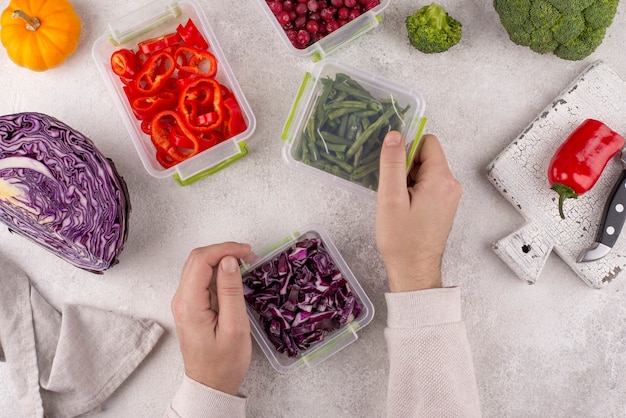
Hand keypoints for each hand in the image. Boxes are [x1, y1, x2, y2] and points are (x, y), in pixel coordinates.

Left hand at [171, 242, 251, 395]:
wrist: (210, 385)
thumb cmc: (224, 363)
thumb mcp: (235, 327)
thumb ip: (230, 291)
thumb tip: (229, 261)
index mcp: (189, 304)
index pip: (201, 260)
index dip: (225, 249)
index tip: (247, 252)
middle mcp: (181, 299)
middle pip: (197, 259)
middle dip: (224, 251)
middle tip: (249, 256)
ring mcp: (185, 302)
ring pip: (199, 266)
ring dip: (222, 259)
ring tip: (245, 264)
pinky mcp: (192, 305)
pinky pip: (202, 279)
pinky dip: (219, 271)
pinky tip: (235, 276)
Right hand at [376, 132, 461, 291]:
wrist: (414, 270)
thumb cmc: (402, 240)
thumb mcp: (390, 198)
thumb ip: (392, 163)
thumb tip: (394, 135)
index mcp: (441, 179)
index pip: (427, 142)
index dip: (407, 149)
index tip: (394, 169)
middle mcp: (451, 185)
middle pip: (426, 156)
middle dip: (406, 167)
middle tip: (394, 191)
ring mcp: (450, 196)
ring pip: (425, 171)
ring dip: (408, 180)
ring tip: (398, 203)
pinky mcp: (444, 205)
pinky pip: (428, 184)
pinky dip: (413, 190)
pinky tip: (404, 208)